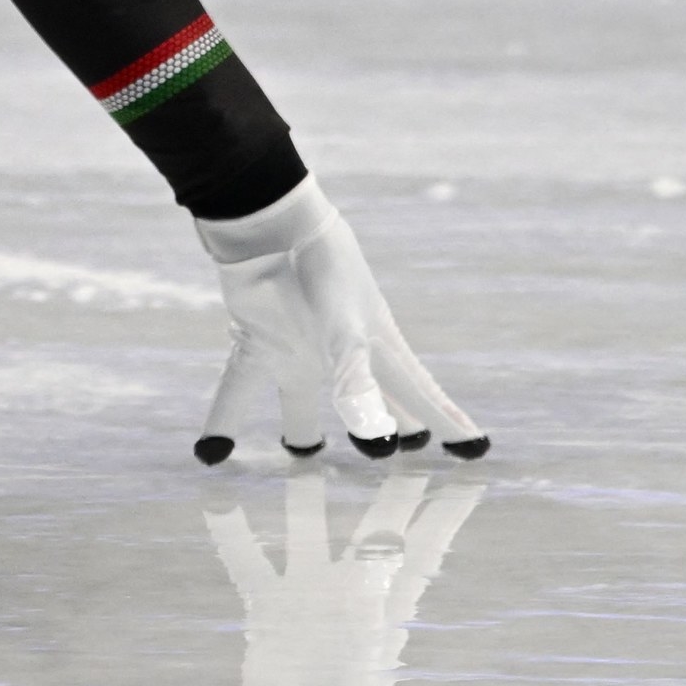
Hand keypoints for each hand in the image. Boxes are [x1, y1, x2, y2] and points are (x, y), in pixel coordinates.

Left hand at [192, 174, 486, 463]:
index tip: (476, 449)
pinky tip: (209, 454)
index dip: (448, 424)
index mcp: (377, 349)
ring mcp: (297, 353)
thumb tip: (372, 437)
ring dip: (300, 436)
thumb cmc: (319, 268)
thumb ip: (357, 381)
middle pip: (373, 404)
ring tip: (301, 455)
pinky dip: (224, 424)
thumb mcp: (345, 328)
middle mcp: (339, 359)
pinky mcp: (256, 345)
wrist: (266, 223)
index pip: (422, 397)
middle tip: (405, 461)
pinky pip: (238, 393)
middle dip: (391, 430)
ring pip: (302, 407)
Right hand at [205, 472, 487, 685]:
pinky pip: (247, 563)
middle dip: (395, 490)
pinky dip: (231, 534)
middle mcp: (351, 597)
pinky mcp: (267, 612)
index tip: (471, 471)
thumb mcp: (362, 661)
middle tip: (407, 440)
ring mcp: (308, 599)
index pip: (422, 551)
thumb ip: (367, 605)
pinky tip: (216, 500)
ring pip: (308, 531)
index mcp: (387, 613)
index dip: (446, 513)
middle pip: (377, 530)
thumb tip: (382, 557)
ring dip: (305, 498)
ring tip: (305, 455)